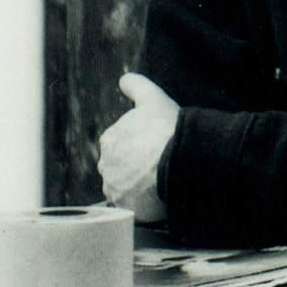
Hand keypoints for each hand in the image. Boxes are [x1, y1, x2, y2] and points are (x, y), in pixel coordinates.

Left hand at [98, 73, 178, 222]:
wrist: (181, 161)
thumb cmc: (168, 130)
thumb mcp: (154, 98)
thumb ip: (137, 86)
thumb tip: (125, 79)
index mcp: (109, 140)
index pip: (119, 145)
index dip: (138, 146)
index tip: (153, 148)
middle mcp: (106, 165)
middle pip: (120, 168)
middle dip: (135, 168)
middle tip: (157, 166)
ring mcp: (115, 188)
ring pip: (125, 188)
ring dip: (138, 187)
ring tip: (160, 182)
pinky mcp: (127, 206)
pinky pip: (133, 207)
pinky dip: (143, 204)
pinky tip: (158, 196)